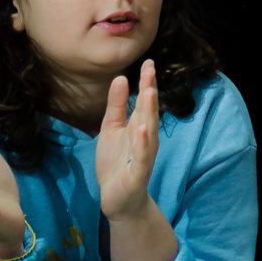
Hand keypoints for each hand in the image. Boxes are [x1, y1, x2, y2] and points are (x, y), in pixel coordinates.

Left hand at [95, 59, 160, 224]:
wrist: (118, 199)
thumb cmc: (116, 162)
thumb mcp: (111, 129)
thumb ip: (116, 106)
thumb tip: (120, 78)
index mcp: (139, 126)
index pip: (144, 100)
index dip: (146, 81)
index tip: (147, 61)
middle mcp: (145, 137)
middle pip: (148, 111)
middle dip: (150, 90)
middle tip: (150, 68)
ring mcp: (143, 154)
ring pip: (148, 130)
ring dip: (150, 112)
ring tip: (150, 92)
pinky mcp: (138, 172)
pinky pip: (142, 155)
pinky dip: (143, 142)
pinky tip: (142, 129)